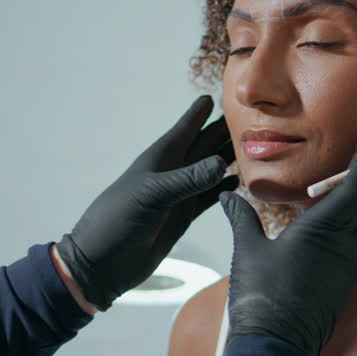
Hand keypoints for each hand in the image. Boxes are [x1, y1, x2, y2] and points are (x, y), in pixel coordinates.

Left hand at [56, 96, 237, 310]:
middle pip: (204, 145)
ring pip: (209, 170)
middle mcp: (172, 172)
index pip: (186, 127)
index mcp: (160, 158)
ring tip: (254, 148)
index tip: (218, 93)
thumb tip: (222, 163)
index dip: (200, 111)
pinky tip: (237, 182)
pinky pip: (207, 197)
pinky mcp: (182, 217)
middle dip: (224, 131)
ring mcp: (178, 195)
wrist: (102, 263)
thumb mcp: (152, 196)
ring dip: (228, 159)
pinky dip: (222, 189)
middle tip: (253, 118)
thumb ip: (187, 180)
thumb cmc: (117, 221)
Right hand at [220, 124, 356, 355]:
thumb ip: (242, 219)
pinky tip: (349, 221)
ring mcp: (349, 264)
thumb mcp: (248, 251)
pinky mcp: (346, 280)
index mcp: (323, 229)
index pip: (356, 183)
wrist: (277, 346)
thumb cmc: (261, 298)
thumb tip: (228, 197)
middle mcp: (345, 244)